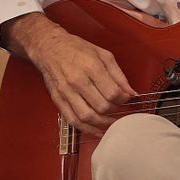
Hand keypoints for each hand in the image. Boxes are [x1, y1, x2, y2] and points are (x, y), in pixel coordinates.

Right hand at [11, 15, 135, 135]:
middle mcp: (77, 81)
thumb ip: (118, 75)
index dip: (124, 99)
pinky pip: (72, 120)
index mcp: (91, 67)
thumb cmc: (76, 48)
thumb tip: (131, 92)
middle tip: (120, 107)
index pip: (112, 92)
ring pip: (87, 116)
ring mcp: (65, 92)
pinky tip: (97, 131)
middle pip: (102, 106)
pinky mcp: (57, 100)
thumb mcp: (103, 54)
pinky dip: (86, 129)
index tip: (127, 98)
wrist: (48, 47)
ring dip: (103, 123)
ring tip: (112, 123)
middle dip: (115, 110)